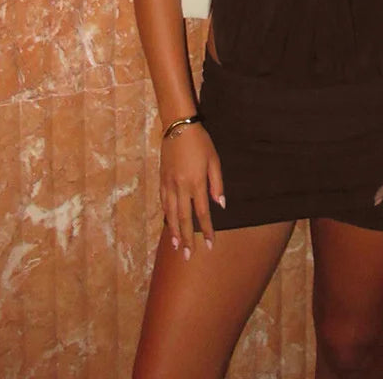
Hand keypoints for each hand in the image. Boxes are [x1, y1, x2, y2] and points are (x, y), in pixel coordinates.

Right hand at [159, 123, 224, 259]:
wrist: (178, 127)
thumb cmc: (201, 142)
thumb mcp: (214, 160)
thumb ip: (217, 184)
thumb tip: (220, 204)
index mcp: (196, 183)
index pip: (202, 213)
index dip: (207, 230)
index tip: (210, 245)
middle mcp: (181, 187)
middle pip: (184, 218)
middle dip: (187, 238)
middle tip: (188, 256)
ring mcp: (169, 184)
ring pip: (171, 213)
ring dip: (174, 231)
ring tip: (176, 246)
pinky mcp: (162, 179)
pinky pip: (163, 202)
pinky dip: (166, 216)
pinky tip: (168, 224)